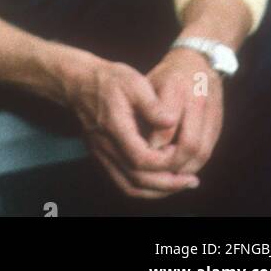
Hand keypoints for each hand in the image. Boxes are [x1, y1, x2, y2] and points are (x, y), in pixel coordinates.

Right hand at [60, 51, 202, 199]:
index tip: (181, 152)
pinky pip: (123, 183)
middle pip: (138, 179)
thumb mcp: (133, 82)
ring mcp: (101, 154)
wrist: (80, 82)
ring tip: (179, 185)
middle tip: (191, 180)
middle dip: (168, 184)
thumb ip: (152, 104)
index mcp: (114, 127)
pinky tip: (160, 182)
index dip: (165, 161)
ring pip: (130, 186)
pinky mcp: (102, 157)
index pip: (141, 158)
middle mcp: (105, 146)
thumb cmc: (109, 80)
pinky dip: (144, 188)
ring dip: (157, 191)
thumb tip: (172, 121)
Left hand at [144, 46, 224, 176]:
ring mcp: (211, 112)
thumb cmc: (165, 75)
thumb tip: (134, 141)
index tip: (141, 155)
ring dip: (184, 169)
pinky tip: (179, 169)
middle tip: (155, 172)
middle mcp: (196, 99)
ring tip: (166, 176)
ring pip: (201, 152)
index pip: (165, 127)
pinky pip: (208, 151)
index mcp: (175, 87)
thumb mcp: (148, 83)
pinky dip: (193, 164)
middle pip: (188, 144)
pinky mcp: (218, 123)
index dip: (153, 147)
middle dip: (171, 164)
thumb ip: (143, 110)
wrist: (198, 61)